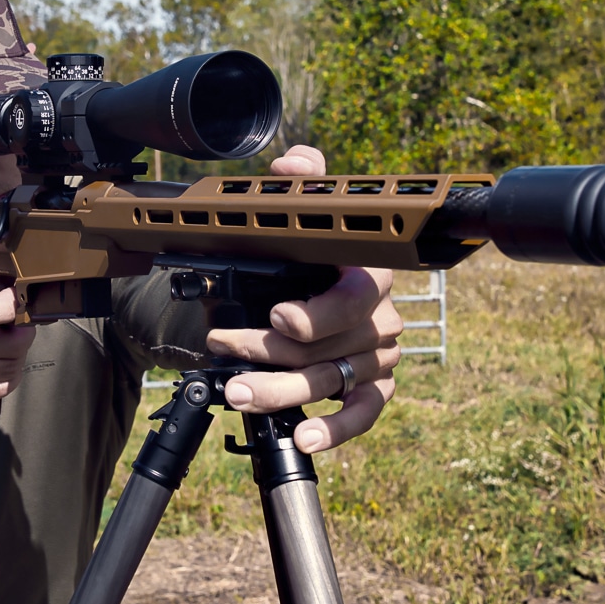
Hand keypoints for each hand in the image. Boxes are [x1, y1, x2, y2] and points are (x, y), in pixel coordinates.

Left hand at [208, 145, 402, 453]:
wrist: (317, 293)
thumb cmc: (314, 254)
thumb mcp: (308, 211)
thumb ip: (303, 178)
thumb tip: (290, 167)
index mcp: (370, 274)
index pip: (354, 299)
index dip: (317, 313)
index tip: (277, 317)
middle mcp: (381, 318)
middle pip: (326, 347)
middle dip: (268, 351)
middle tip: (223, 348)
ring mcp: (379, 358)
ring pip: (328, 381)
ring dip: (279, 391)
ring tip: (238, 392)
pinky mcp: (376, 389)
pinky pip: (364, 414)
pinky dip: (334, 430)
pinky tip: (304, 437)